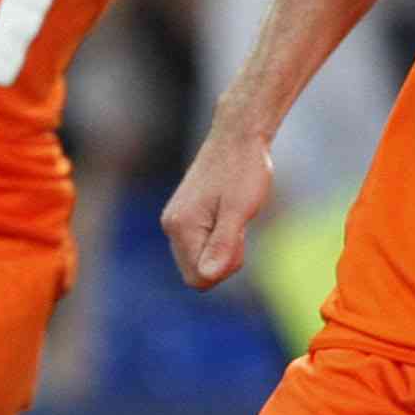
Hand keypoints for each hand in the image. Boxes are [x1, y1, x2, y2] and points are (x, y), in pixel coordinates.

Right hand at [159, 123, 273, 289]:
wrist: (238, 136)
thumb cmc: (243, 170)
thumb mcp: (239, 210)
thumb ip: (223, 245)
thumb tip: (208, 276)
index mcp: (181, 227)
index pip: (199, 278)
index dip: (225, 267)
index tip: (238, 236)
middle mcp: (171, 226)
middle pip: (196, 272)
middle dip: (222, 259)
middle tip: (238, 225)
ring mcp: (176, 221)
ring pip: (199, 259)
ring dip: (222, 248)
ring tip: (234, 216)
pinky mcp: (184, 216)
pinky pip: (200, 245)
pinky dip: (218, 237)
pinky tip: (227, 214)